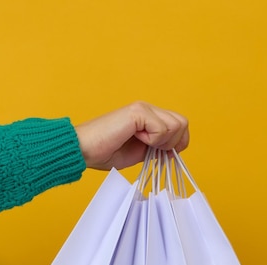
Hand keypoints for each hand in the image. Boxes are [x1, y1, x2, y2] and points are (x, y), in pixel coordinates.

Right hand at [74, 101, 188, 170]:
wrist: (84, 150)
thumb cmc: (105, 152)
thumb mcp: (140, 153)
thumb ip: (157, 149)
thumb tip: (175, 150)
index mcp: (149, 118)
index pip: (180, 125)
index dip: (178, 143)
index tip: (163, 154)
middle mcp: (148, 109)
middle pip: (182, 123)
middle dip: (174, 143)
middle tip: (153, 150)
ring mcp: (143, 108)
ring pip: (177, 125)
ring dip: (164, 141)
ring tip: (144, 144)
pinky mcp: (138, 112)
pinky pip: (162, 129)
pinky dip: (153, 140)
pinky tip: (135, 138)